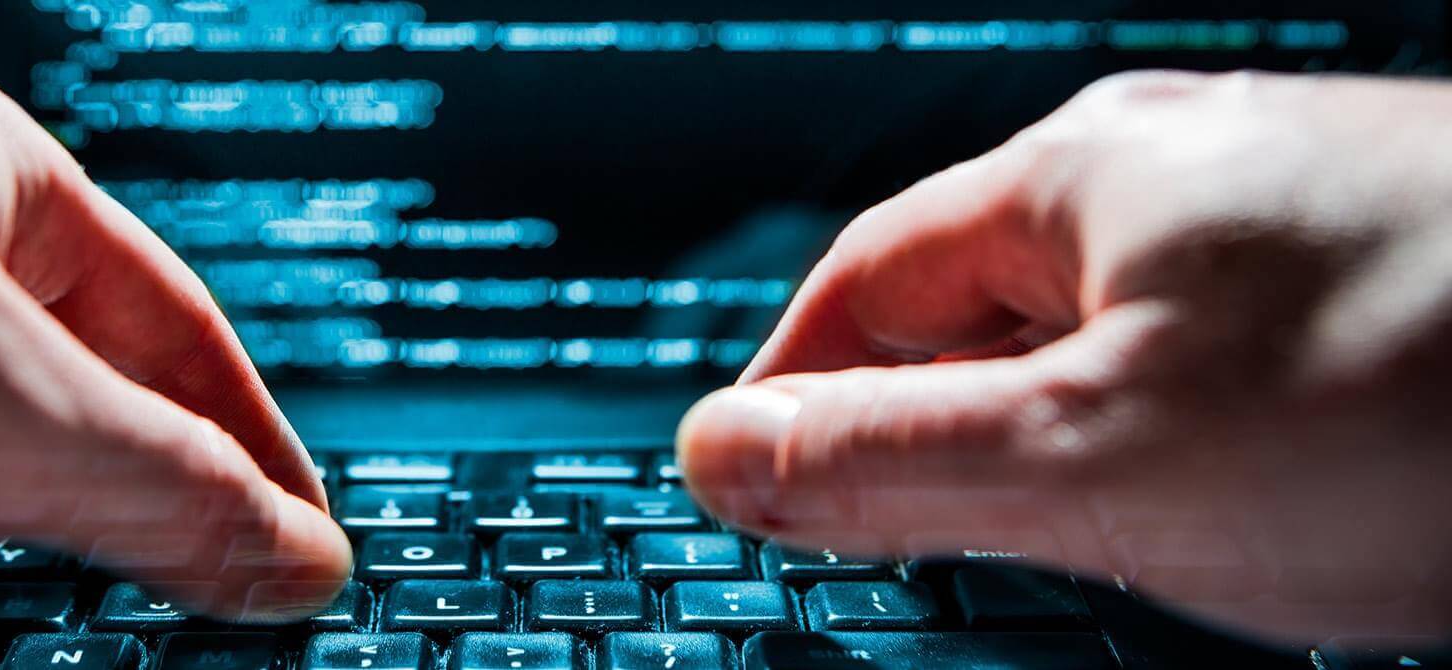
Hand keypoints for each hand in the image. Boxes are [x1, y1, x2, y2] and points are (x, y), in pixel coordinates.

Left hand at [0, 1, 346, 620]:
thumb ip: (155, 495)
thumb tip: (299, 566)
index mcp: (8, 190)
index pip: (189, 344)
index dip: (259, 457)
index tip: (305, 552)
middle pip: (71, 361)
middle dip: (141, 472)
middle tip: (199, 576)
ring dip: (4, 483)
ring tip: (55, 569)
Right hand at [679, 70, 1451, 640]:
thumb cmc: (1436, 399)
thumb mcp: (1104, 462)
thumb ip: (889, 461)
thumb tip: (721, 455)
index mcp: (1082, 174)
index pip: (860, 286)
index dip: (791, 397)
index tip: (757, 495)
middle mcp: (1187, 166)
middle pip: (982, 306)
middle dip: (931, 429)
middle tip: (917, 552)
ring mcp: (1300, 214)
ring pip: (1113, 341)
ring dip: (1066, 443)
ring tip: (1087, 547)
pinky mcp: (1394, 276)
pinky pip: (1228, 359)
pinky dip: (1189, 440)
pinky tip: (1242, 511)